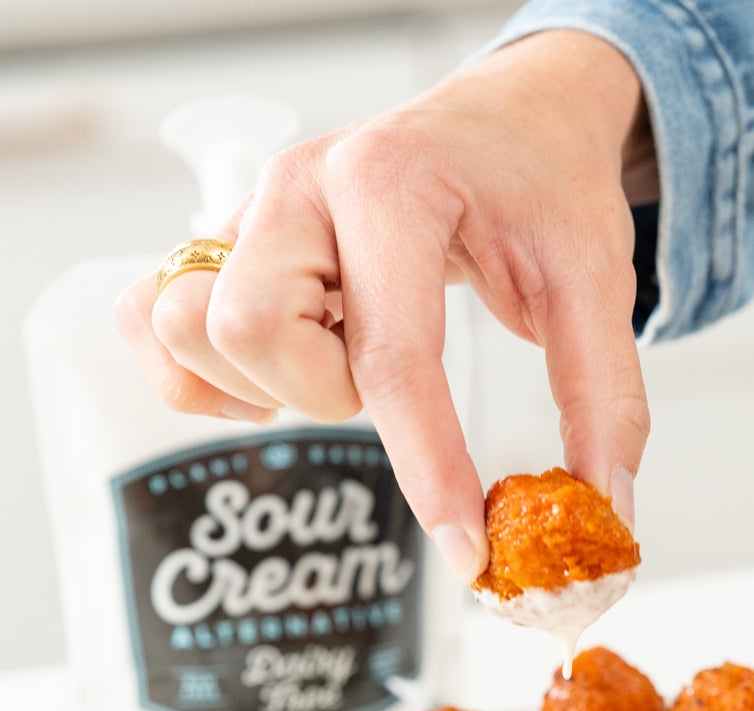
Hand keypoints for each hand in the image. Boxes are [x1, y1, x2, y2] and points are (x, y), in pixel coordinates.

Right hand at [114, 31, 655, 583]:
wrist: (510, 119)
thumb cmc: (541, 184)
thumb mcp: (595, 281)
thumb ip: (604, 398)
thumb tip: (602, 509)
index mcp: (394, 184)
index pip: (391, 354)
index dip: (427, 467)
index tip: (467, 548)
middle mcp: (302, 188)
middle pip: (253, 331)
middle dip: (326, 392)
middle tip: (388, 379)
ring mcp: (249, 209)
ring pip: (190, 327)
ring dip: (268, 380)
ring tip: (339, 358)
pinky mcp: (221, 238)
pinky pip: (148, 318)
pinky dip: (200, 369)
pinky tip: (281, 367)